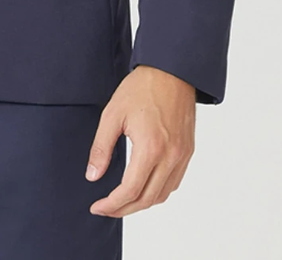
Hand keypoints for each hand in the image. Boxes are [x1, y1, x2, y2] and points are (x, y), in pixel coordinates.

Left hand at [85, 64, 195, 216]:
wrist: (172, 71)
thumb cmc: (142, 88)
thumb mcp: (112, 114)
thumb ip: (101, 148)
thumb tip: (93, 176)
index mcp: (151, 148)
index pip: (130, 190)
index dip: (112, 204)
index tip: (97, 207)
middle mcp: (170, 156)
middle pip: (147, 199)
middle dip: (124, 209)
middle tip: (106, 209)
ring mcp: (182, 156)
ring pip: (162, 195)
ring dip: (141, 203)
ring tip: (122, 202)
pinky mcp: (188, 152)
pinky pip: (173, 182)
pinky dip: (157, 192)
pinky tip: (143, 187)